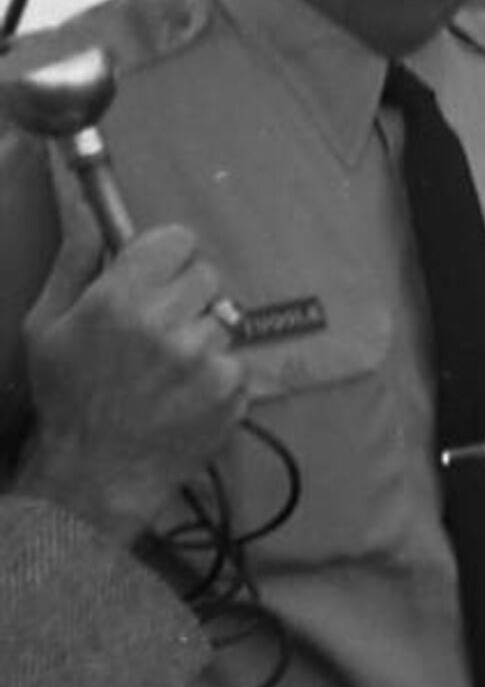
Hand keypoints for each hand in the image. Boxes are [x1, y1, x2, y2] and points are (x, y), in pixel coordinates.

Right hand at [14, 193, 245, 540]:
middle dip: (185, 295)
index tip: (156, 274)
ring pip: (224, 317)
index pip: (177, 239)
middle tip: (158, 328)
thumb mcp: (45, 326)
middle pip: (207, 275)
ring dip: (202, 336)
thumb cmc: (66, 397)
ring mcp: (204, 357)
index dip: (167, 256)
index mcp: (118, 299)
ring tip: (167, 368)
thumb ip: (74, 263)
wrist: (93, 473)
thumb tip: (90, 213)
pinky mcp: (231, 388)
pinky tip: (183, 394)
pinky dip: (216, 374)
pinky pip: (236, 360)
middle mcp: (166, 323)